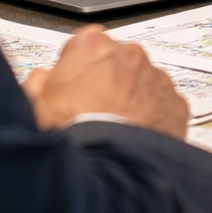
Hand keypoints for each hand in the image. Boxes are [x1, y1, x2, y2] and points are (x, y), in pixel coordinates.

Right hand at [23, 25, 188, 138]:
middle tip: (94, 113)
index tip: (73, 90)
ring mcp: (157, 78)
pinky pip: (163, 107)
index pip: (85, 47)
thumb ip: (38, 82)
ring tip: (115, 130)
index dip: (78, 70)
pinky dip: (153, 119)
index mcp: (92, 45)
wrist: (108, 166)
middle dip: (108, 83)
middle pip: (117, 63)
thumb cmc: (70, 133)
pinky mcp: (176, 103)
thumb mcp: (35, 105)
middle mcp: (130, 54)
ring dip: (132, 101)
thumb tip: (42, 78)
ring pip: (143, 84)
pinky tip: (135, 139)